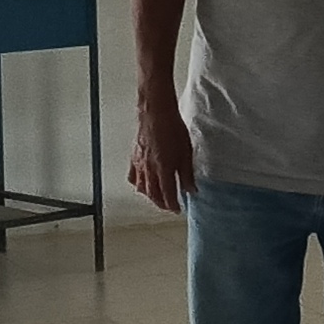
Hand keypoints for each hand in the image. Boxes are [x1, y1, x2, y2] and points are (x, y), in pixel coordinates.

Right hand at [128, 98, 196, 213]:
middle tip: (169, 206)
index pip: (168, 195)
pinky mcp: (134, 158)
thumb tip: (190, 189)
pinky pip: (133, 177)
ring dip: (150, 196)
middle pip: (153, 195)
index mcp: (163, 170)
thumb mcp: (186, 152)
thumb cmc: (172, 129)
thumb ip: (187, 174)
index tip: (178, 210)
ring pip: (141, 188)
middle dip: (161, 204)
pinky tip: (142, 184)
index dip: (173, 205)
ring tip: (158, 197)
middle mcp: (149, 170)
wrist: (156, 113)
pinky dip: (138, 184)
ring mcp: (139, 165)